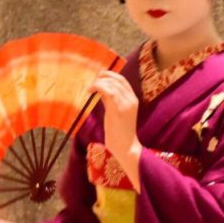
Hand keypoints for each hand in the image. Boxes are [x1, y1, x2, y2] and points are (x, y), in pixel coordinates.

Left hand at [91, 70, 141, 189]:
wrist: (125, 147)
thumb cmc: (119, 133)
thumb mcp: (115, 113)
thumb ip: (110, 101)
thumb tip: (101, 91)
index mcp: (133, 99)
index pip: (122, 80)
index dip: (110, 75)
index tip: (98, 77)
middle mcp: (131, 99)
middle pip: (118, 79)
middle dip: (103, 76)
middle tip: (92, 83)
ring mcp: (126, 104)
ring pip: (112, 83)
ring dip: (99, 82)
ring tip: (90, 88)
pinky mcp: (118, 109)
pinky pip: (108, 91)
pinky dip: (98, 87)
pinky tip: (90, 91)